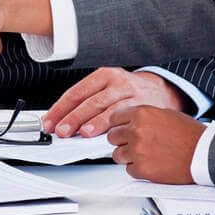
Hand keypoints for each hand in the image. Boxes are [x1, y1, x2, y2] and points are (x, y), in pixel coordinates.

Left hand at [43, 68, 187, 137]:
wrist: (163, 92)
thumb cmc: (130, 92)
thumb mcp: (110, 87)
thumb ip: (90, 101)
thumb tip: (64, 121)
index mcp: (106, 75)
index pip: (77, 92)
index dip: (61, 108)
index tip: (50, 121)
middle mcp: (119, 83)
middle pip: (91, 101)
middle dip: (74, 118)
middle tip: (62, 131)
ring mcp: (133, 96)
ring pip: (110, 111)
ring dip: (95, 124)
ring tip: (83, 133)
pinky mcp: (145, 110)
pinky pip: (128, 122)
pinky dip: (115, 132)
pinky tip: (107, 139)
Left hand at [106, 105, 203, 183]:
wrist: (203, 153)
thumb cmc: (190, 134)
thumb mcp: (165, 114)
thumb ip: (144, 117)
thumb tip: (129, 121)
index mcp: (141, 114)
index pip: (113, 118)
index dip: (118, 125)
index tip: (120, 129)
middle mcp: (136, 131)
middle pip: (112, 137)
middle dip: (121, 141)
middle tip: (132, 143)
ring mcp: (138, 151)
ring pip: (117, 155)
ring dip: (127, 156)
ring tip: (143, 155)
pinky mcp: (142, 170)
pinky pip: (129, 170)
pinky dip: (138, 169)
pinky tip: (150, 163)